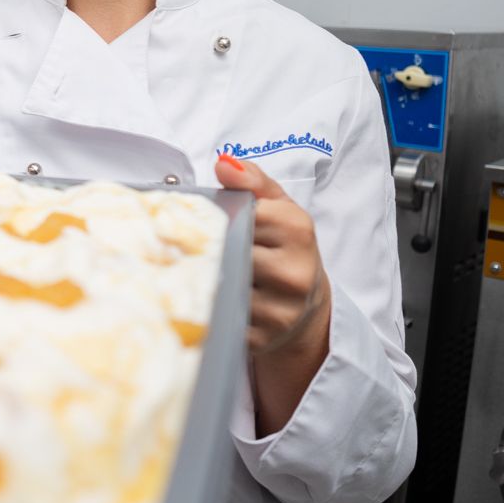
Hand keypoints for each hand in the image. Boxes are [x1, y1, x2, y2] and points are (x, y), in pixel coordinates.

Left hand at [213, 153, 330, 359]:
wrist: (305, 309)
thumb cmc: (285, 249)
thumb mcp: (278, 207)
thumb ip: (252, 181)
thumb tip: (223, 164)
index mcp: (297, 230)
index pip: (240, 214)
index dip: (219, 216)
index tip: (210, 220)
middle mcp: (293, 272)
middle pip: (227, 250)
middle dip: (210, 248)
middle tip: (198, 246)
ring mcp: (279, 310)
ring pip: (220, 283)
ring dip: (207, 277)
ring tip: (206, 271)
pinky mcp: (261, 339)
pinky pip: (220, 317)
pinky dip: (211, 306)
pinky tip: (213, 298)